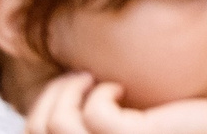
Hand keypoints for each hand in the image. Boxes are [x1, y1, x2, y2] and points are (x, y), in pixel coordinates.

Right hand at [22, 76, 206, 133]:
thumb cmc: (170, 127)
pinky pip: (96, 111)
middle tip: (81, 77)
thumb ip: (91, 117)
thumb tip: (62, 89)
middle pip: (36, 130)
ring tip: (94, 78)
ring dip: (69, 90)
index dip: (40, 109)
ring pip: (58, 123)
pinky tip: (120, 87)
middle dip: (51, 96)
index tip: (68, 87)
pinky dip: (101, 91)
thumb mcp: (121, 121)